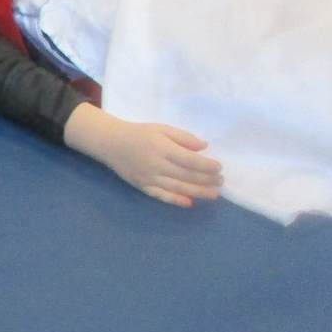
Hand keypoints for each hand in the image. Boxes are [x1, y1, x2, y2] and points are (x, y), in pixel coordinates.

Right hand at [67, 104, 222, 206]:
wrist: (111, 143)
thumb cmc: (139, 133)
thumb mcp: (162, 129)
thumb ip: (183, 138)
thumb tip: (204, 148)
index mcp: (162, 148)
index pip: (189, 160)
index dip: (206, 166)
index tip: (219, 168)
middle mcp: (156, 165)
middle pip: (186, 175)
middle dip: (206, 180)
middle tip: (221, 182)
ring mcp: (149, 178)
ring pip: (177, 188)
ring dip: (197, 192)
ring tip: (213, 195)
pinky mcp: (142, 186)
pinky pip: (160, 195)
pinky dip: (175, 200)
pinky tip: (189, 203)